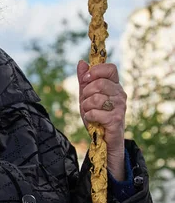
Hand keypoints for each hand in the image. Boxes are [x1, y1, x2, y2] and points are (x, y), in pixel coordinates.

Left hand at [77, 60, 126, 179]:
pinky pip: (95, 112)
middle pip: (99, 83)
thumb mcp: (87, 97)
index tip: (86, 79)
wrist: (104, 140)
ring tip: (90, 113)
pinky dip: (88, 117)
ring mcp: (120, 106)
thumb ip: (84, 81)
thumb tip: (81, 62)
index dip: (96, 71)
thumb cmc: (97, 117)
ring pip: (95, 98)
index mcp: (115, 86)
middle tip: (86, 103)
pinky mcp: (116, 119)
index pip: (110, 68)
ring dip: (86, 107)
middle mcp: (120, 94)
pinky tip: (93, 121)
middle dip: (86, 94)